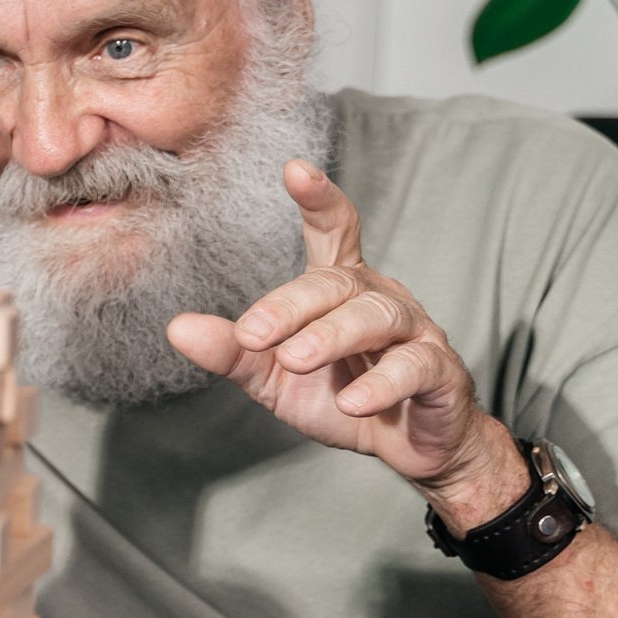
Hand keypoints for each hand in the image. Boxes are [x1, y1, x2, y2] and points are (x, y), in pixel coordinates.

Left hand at [165, 161, 527, 529]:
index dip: (319, 199)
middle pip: (338, 282)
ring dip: (332, 336)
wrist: (406, 447)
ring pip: (376, 317)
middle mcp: (380, 298)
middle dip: (292, 305)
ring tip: (293, 360)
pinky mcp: (441, 373)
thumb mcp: (275, 378)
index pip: (334, 231)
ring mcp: (415, 332)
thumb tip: (176, 328)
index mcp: (341, 289)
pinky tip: (352, 401)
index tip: (294, 169)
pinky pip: (415, 367)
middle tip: (253, 334)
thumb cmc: (341, 398)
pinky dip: (382, 383)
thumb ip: (233, 352)